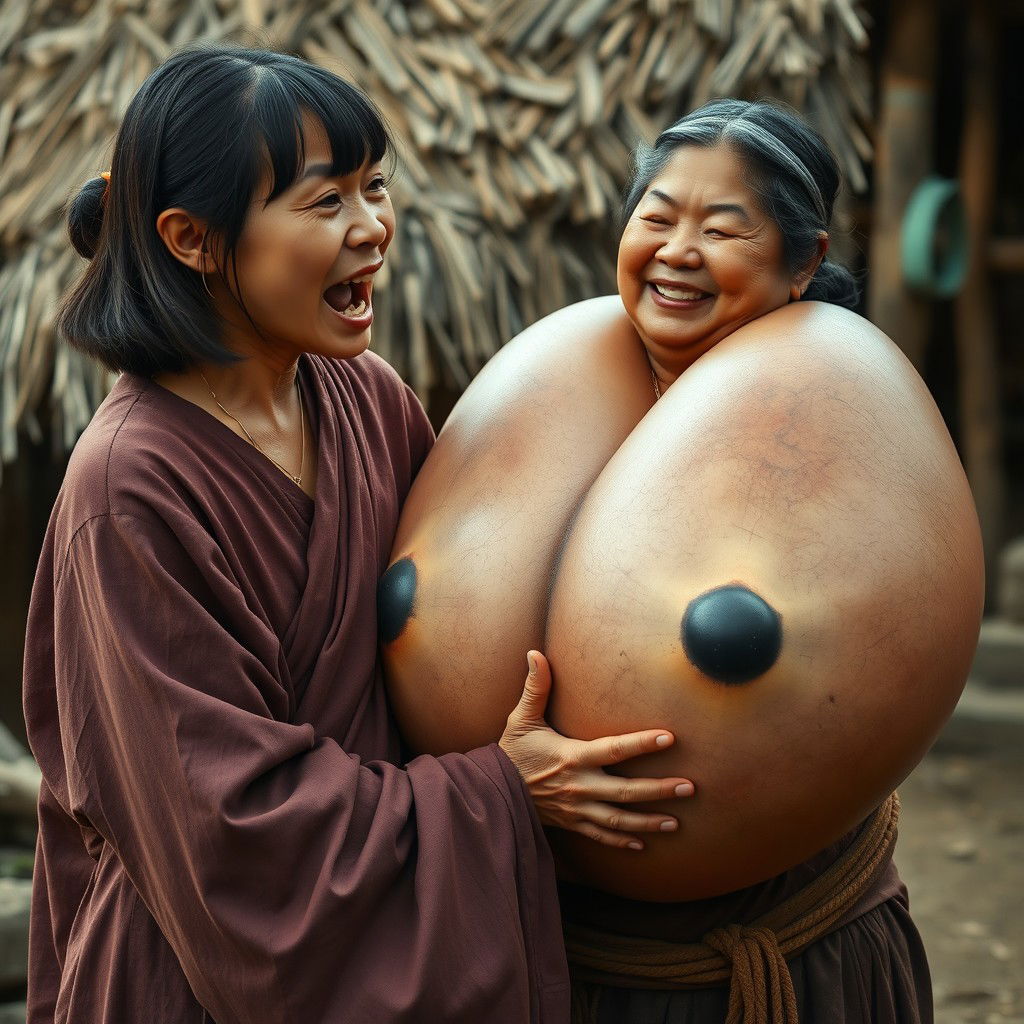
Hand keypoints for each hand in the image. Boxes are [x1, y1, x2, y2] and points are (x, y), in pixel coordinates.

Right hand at [499, 650, 695, 849]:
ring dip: (649, 822)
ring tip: (676, 822)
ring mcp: (577, 809)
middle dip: (660, 790)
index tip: (668, 738)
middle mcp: (579, 786)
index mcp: (572, 757)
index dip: (641, 743)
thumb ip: (535, 687)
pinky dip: (622, 842)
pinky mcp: (572, 824)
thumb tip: (535, 653)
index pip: (614, 750)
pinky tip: (642, 845)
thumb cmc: (510, 752)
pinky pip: (601, 836)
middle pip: (627, 792)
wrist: (490, 792)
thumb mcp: (521, 718)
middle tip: (691, 788)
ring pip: (620, 820)